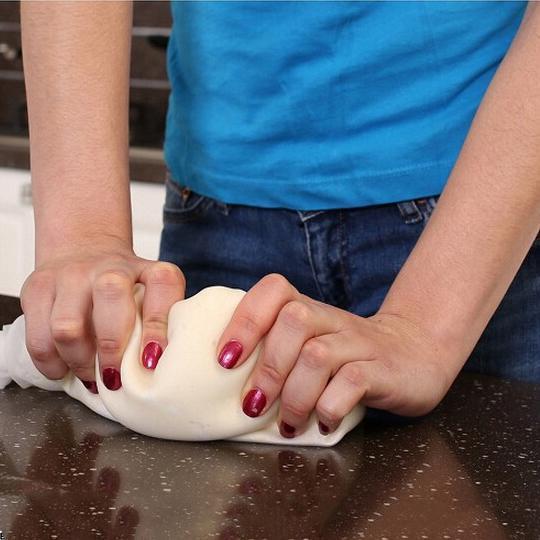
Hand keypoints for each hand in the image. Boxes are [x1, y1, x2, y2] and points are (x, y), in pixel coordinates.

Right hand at [20, 235, 184, 389]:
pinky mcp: (38, 288)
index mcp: (146, 269)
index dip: (158, 325)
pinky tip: (63, 369)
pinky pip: (39, 337)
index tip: (151, 360)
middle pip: (110, 297)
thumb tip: (154, 366)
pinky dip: (50, 363)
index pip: (162, 285)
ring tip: (90, 376)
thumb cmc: (123, 288)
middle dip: (112, 349)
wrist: (85, 249)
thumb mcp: (150, 295)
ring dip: (80, 362)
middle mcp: (110, 268)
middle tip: (115, 377)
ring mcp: (71, 275)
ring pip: (68, 327)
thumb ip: (160, 323)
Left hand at [217, 274, 453, 437]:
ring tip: (288, 423)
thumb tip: (227, 385)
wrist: (415, 352)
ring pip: (318, 355)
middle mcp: (333, 320)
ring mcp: (360, 342)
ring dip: (294, 397)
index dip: (244, 321)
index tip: (226, 360)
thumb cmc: (347, 356)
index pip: (274, 290)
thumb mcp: (312, 343)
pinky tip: (323, 422)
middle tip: (254, 405)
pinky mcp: (384, 369)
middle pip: (294, 321)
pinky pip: (352, 382)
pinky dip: (330, 407)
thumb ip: (277, 352)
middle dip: (268, 368)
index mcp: (309, 310)